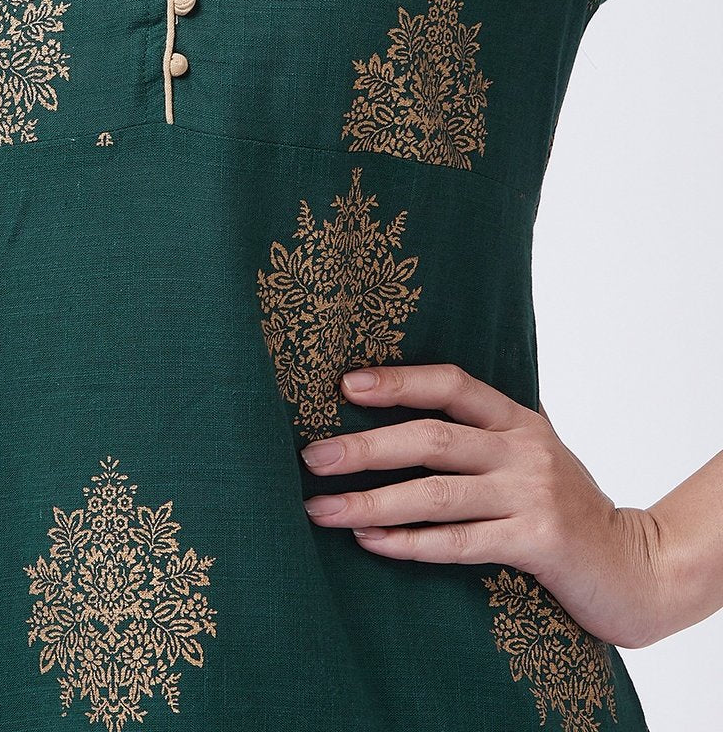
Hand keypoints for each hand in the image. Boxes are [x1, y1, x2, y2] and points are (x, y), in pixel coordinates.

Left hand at [300, 361, 681, 648]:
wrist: (635, 566)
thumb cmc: (567, 507)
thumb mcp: (533, 453)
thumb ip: (486, 429)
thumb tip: (409, 403)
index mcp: (518, 420)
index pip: (452, 385)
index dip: (399, 381)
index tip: (345, 385)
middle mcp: (523, 450)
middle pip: (432, 439)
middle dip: (366, 447)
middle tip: (313, 457)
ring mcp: (531, 495)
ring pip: (436, 494)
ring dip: (372, 502)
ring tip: (322, 509)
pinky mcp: (537, 543)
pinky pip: (459, 542)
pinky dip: (410, 543)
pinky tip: (371, 542)